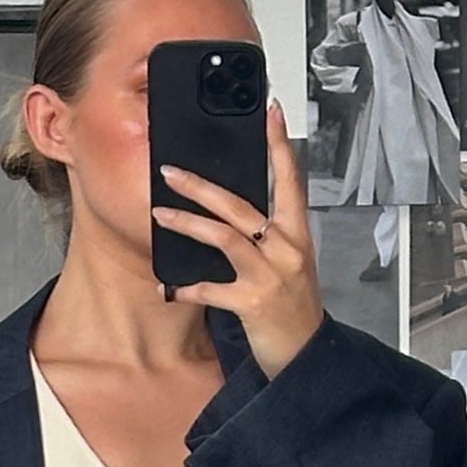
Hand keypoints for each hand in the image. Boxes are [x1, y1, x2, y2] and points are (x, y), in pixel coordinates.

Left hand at [152, 100, 324, 378]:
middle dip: (201, 186)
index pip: (290, 181)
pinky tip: (169, 288)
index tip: (270, 112)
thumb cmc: (295, 309)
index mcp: (296, 235)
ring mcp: (269, 275)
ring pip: (223, 237)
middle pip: (240, 206)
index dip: (279, 146)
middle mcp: (285, 250)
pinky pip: (211, 290)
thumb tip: (230, 213)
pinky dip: (187, 288)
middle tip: (171, 172)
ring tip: (160, 215)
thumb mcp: (290, 265)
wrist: (306, 354)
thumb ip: (267, 237)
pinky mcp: (252, 303)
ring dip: (187, 224)